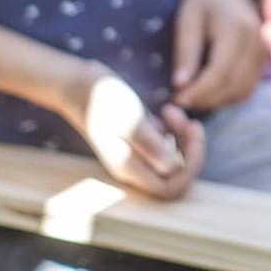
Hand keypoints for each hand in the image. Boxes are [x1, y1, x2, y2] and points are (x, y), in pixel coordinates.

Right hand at [61, 62, 205, 197]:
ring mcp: (136, 154)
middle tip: (190, 121)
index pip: (170, 188)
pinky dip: (173, 128)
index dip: (190, 167)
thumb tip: (174, 168)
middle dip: (190, 149)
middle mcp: (133, 167)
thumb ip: (151, 146)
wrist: (77, 82)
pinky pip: (165, 143)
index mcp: (129, 168)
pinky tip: (165, 110)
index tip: (193, 137)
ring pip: (173, 157)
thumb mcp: (129, 119)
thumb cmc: (101, 98)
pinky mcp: (139, 140)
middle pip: (175, 174)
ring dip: (182, 135)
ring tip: (172, 111)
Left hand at [171, 0, 267, 110]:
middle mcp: (257, 43)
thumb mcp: (188, 19)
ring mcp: (264, 53)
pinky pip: (249, 87)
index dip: (199, 92)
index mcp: (237, 30)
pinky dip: (230, 96)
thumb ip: (186, 52)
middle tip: (182, 101)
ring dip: (218, 101)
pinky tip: (211, 92)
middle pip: (233, 86)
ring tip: (194, 97)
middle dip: (206, 100)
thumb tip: (179, 85)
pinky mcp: (264, 60)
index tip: (177, 99)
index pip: (220, 73)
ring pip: (243, 91)